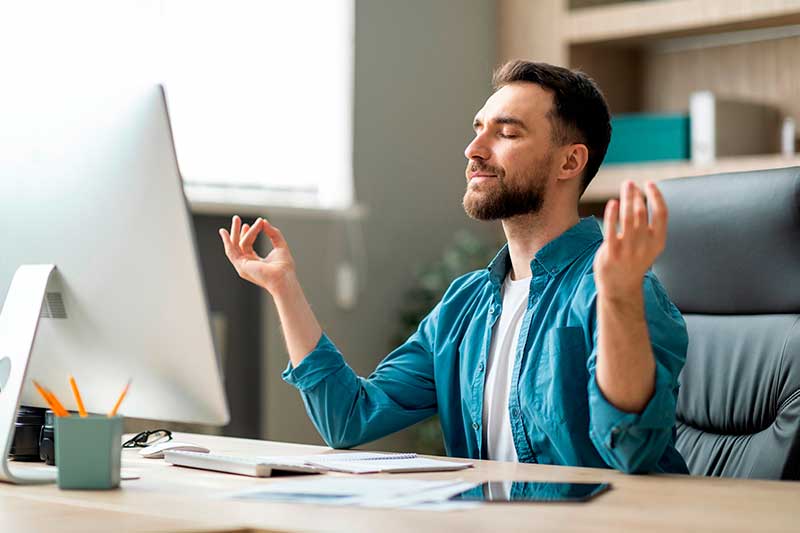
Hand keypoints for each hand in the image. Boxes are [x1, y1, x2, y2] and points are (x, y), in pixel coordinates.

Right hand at [219, 215, 296, 294]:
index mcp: (256, 262)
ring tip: (236, 219)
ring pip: (236, 246)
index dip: (250, 232)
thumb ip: (273, 233)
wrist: (284, 278)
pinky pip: (233, 251)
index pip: (248, 245)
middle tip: (237, 218)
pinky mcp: (241, 266)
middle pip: (239, 245)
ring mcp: (243, 266)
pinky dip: (227, 241)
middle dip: (237, 231)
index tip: (257, 222)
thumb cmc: (284, 267)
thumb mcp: (280, 245)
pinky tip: (225, 233)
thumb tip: (264, 221)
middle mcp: (248, 264)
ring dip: (234, 232)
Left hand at [593, 180, 667, 296]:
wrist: (621, 288)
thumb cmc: (633, 261)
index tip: (649, 183)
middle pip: (642, 212)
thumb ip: (647, 225)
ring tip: (624, 187)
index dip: (657, 196)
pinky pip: (611, 230)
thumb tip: (638, 196)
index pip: (662, 214)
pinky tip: (613, 203)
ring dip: (626, 199)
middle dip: (636, 195)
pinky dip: (613, 214)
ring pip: (628, 218)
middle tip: (629, 183)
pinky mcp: (611, 253)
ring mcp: (628, 250)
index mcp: (657, 242)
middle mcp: (645, 245)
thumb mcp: (648, 246)